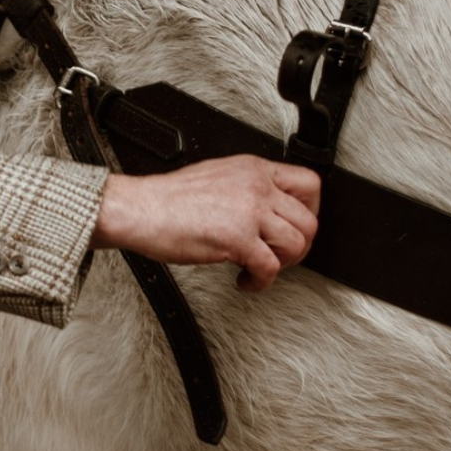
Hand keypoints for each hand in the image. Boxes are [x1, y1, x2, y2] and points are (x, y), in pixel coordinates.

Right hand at [90, 156, 320, 291]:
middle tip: (281, 256)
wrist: (140, 209)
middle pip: (308, 220)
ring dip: (283, 264)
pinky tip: (245, 280)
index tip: (298, 226)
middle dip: (299, 245)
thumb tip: (267, 210)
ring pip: (296, 244)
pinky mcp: (238, 239)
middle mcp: (256, 187)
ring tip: (261, 269)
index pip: (309, 184)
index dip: (310, 210)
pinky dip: (261, 282)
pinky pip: (270, 268)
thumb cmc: (167, 199)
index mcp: (253, 169)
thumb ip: (247, 188)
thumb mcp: (217, 176)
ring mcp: (249, 212)